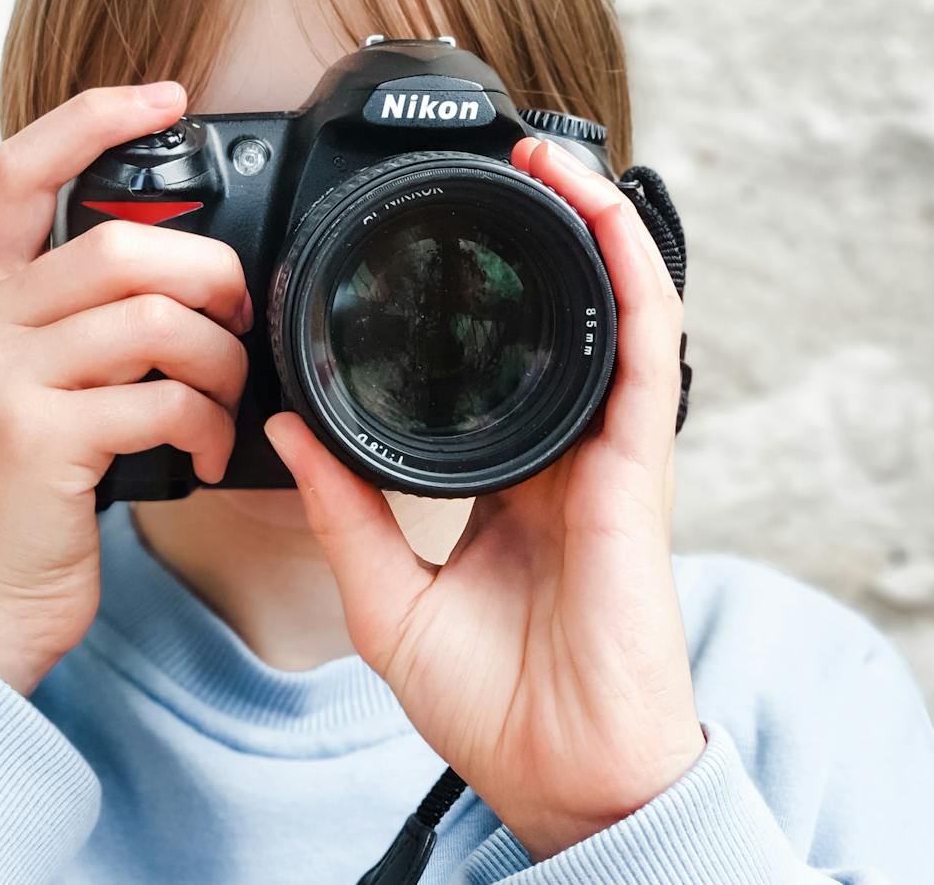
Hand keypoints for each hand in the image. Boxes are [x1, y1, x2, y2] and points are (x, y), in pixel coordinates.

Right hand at [0, 82, 250, 694]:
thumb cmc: (34, 481)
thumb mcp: (38, 376)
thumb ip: (85, 314)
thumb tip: (192, 270)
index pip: (19, 166)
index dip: (93, 117)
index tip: (165, 99)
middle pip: (123, 245)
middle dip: (210, 276)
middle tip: (237, 317)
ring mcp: (2, 378)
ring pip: (153, 318)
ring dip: (220, 358)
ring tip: (227, 397)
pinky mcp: (37, 439)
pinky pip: (161, 396)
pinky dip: (209, 422)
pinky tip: (208, 448)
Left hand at [265, 137, 704, 861]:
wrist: (558, 775)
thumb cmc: (487, 700)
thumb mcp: (384, 594)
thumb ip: (341, 506)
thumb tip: (288, 424)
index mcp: (506, 473)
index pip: (492, 360)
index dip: (471, 298)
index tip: (419, 243)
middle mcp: (562, 445)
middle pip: (560, 313)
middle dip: (537, 230)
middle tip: (490, 166)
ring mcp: (605, 445)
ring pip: (615, 303)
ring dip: (587, 221)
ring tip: (543, 157)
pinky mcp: (637, 456)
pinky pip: (646, 338)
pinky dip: (628, 266)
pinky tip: (596, 210)